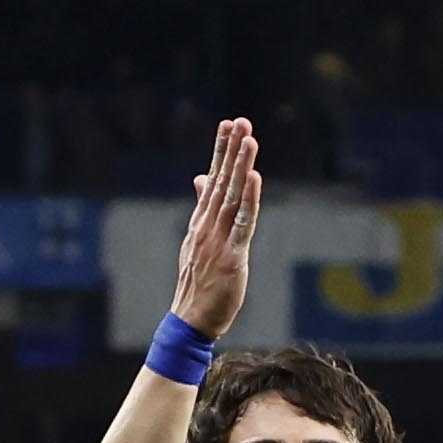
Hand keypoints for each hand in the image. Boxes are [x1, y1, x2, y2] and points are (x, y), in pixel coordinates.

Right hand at [172, 117, 262, 340]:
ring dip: (240, 167)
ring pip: (231, 197)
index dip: (220, 151)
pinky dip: (248, 200)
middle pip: (221, 182)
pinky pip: (242, 223)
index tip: (227, 124)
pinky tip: (253, 179)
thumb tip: (200, 178)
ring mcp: (218, 240)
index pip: (211, 180)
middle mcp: (207, 227)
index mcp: (201, 223)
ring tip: (248, 140)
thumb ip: (202, 208)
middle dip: (230, 150)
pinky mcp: (232, 257)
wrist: (189, 321)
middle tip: (240, 121)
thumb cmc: (198, 284)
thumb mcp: (197, 241)